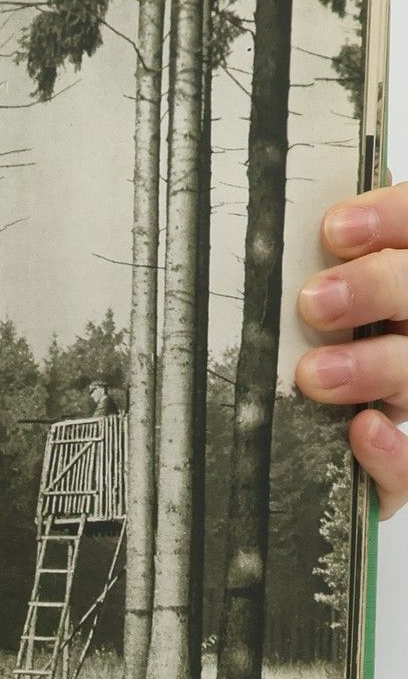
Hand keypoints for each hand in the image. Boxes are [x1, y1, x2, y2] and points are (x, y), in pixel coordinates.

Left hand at [295, 180, 407, 518]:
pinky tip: (362, 430)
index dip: (392, 220)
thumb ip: (308, 269)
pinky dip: (392, 451)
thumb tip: (283, 242)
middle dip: (378, 290)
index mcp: (402, 276)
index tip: (334, 230)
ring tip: (314, 375)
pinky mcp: (402, 459)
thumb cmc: (302, 346)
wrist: (317, 447)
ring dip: (375, 367)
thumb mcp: (306, 297)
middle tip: (313, 302)